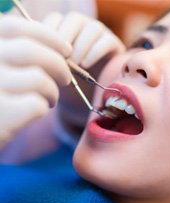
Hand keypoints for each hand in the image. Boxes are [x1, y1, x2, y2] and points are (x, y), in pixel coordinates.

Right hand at [0, 15, 71, 146]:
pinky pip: (36, 103)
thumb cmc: (1, 97)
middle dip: (59, 65)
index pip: (15, 27)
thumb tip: (60, 49)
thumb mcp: (3, 69)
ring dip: (52, 90)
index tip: (67, 49)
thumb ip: (18, 55)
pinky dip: (43, 107)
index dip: (48, 36)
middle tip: (67, 79)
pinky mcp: (1, 112)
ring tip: (50, 99)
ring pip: (38, 79)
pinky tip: (38, 111)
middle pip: (31, 51)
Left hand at [40, 12, 125, 137]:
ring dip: (81, 45)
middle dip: (66, 38)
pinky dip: (95, 52)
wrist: (89, 98)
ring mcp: (100, 34)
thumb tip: (39, 51)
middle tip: (61, 59)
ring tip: (75, 64)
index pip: (55, 19)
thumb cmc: (68, 84)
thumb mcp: (54, 72)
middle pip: (74, 19)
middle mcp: (83, 27)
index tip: (45, 52)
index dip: (49, 33)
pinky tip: (86, 65)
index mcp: (65, 28)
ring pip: (92, 27)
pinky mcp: (114, 44)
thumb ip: (47, 60)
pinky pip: (106, 41)